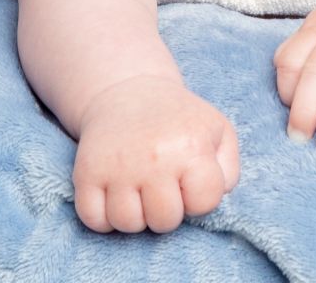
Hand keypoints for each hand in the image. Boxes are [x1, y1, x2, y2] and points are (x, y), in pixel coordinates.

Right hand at [72, 75, 239, 232]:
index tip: (189, 179)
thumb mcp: (216, 131)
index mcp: (191, 146)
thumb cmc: (178, 119)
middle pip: (165, 221)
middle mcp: (154, 158)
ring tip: (140, 187)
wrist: (128, 92)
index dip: (199, 197)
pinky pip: (94, 220)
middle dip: (168, 209)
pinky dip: (103, 215)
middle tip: (163, 184)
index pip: (204, 203)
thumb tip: (217, 196)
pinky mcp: (86, 172)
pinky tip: (116, 193)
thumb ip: (228, 168)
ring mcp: (118, 166)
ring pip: (128, 224)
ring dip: (136, 214)